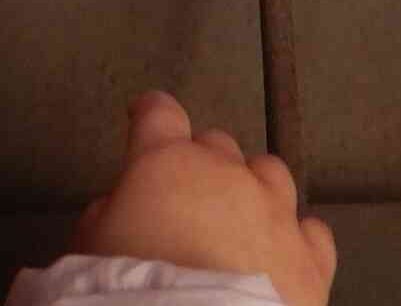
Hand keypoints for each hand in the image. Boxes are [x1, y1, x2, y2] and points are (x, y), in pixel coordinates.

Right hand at [70, 91, 336, 305]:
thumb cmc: (133, 294)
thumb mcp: (89, 250)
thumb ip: (103, 215)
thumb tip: (113, 207)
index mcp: (166, 164)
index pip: (159, 115)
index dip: (150, 113)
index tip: (147, 113)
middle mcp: (225, 175)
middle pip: (216, 146)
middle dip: (201, 167)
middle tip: (185, 201)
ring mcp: (274, 212)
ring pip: (269, 174)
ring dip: (253, 190)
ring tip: (237, 223)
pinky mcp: (308, 257)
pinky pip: (310, 231)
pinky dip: (296, 238)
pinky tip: (284, 253)